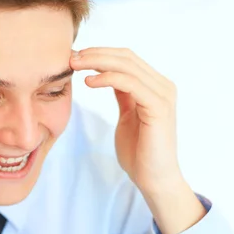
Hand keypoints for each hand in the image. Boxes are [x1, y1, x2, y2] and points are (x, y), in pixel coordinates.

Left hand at [71, 47, 205, 233]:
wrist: (153, 179)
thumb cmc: (139, 152)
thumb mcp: (128, 116)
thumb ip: (123, 94)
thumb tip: (105, 75)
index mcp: (155, 86)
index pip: (126, 59)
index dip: (100, 53)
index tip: (75, 57)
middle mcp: (162, 86)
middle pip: (126, 57)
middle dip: (95, 54)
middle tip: (71, 57)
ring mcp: (163, 95)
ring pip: (127, 66)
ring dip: (97, 62)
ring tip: (75, 65)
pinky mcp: (158, 107)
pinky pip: (130, 83)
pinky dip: (108, 78)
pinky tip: (89, 82)